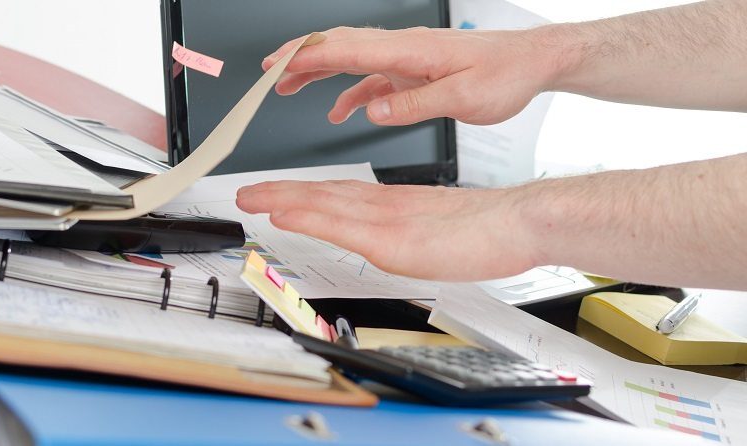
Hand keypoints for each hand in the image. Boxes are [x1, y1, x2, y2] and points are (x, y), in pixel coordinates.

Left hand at [236, 180, 539, 280]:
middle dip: (280, 194)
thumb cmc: (486, 230)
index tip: (273, 196)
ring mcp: (386, 222)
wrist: (519, 223)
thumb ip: (405, 230)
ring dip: (283, 201)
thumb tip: (383, 237)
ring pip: (324, 206)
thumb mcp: (434, 229)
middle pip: (322, 197)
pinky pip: (341, 226)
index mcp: (392, 206)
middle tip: (246, 194)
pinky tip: (285, 215)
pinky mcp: (393, 239)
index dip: (301, 195)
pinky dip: (309, 218)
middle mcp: (383, 208)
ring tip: (252, 199)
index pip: (336, 197)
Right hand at [262, 26, 558, 125]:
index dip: (305, 55)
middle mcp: (401, 48)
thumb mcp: (462, 98)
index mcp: (408, 51)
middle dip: (298, 57)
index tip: (275, 65)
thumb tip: (373, 111)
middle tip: (266, 74)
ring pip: (349, 58)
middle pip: (338, 46)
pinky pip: (370, 78)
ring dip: (316, 72)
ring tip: (285, 88)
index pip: (344, 47)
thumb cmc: (504, 74)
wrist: (532, 61)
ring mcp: (404, 58)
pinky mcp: (412, 71)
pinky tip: (339, 111)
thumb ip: (413, 106)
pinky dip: (348, 92)